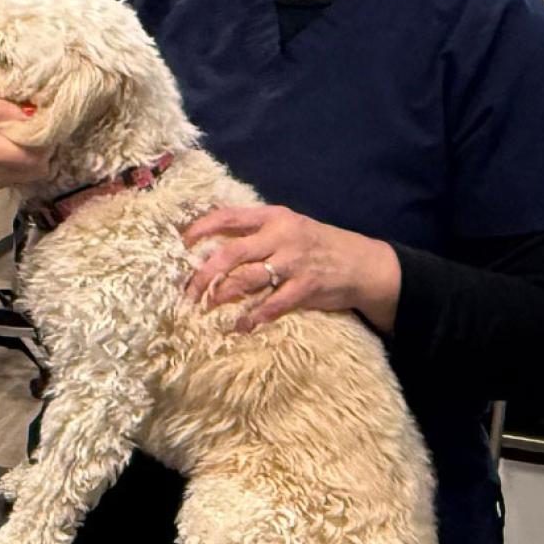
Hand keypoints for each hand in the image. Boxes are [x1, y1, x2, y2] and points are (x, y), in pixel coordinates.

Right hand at [0, 97, 49, 199]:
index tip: (38, 121)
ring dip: (24, 159)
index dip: (45, 139)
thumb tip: (30, 113)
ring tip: (7, 137)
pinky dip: (8, 167)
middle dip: (39, 151)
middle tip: (27, 129)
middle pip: (36, 171)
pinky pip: (6, 181)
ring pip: (23, 178)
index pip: (37, 156)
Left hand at [181, 202, 400, 331]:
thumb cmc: (318, 245)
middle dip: (204, 272)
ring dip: (223, 294)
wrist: (362, 263)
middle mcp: (281, 236)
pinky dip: (253, 317)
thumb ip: (258, 231)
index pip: (229, 216)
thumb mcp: (289, 226)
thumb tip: (215, 242)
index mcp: (274, 216)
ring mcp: (294, 262)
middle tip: (189, 291)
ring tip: (208, 306)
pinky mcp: (305, 287)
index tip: (182, 242)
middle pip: (232, 252)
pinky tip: (240, 326)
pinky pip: (272, 304)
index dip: (202, 228)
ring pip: (247, 278)